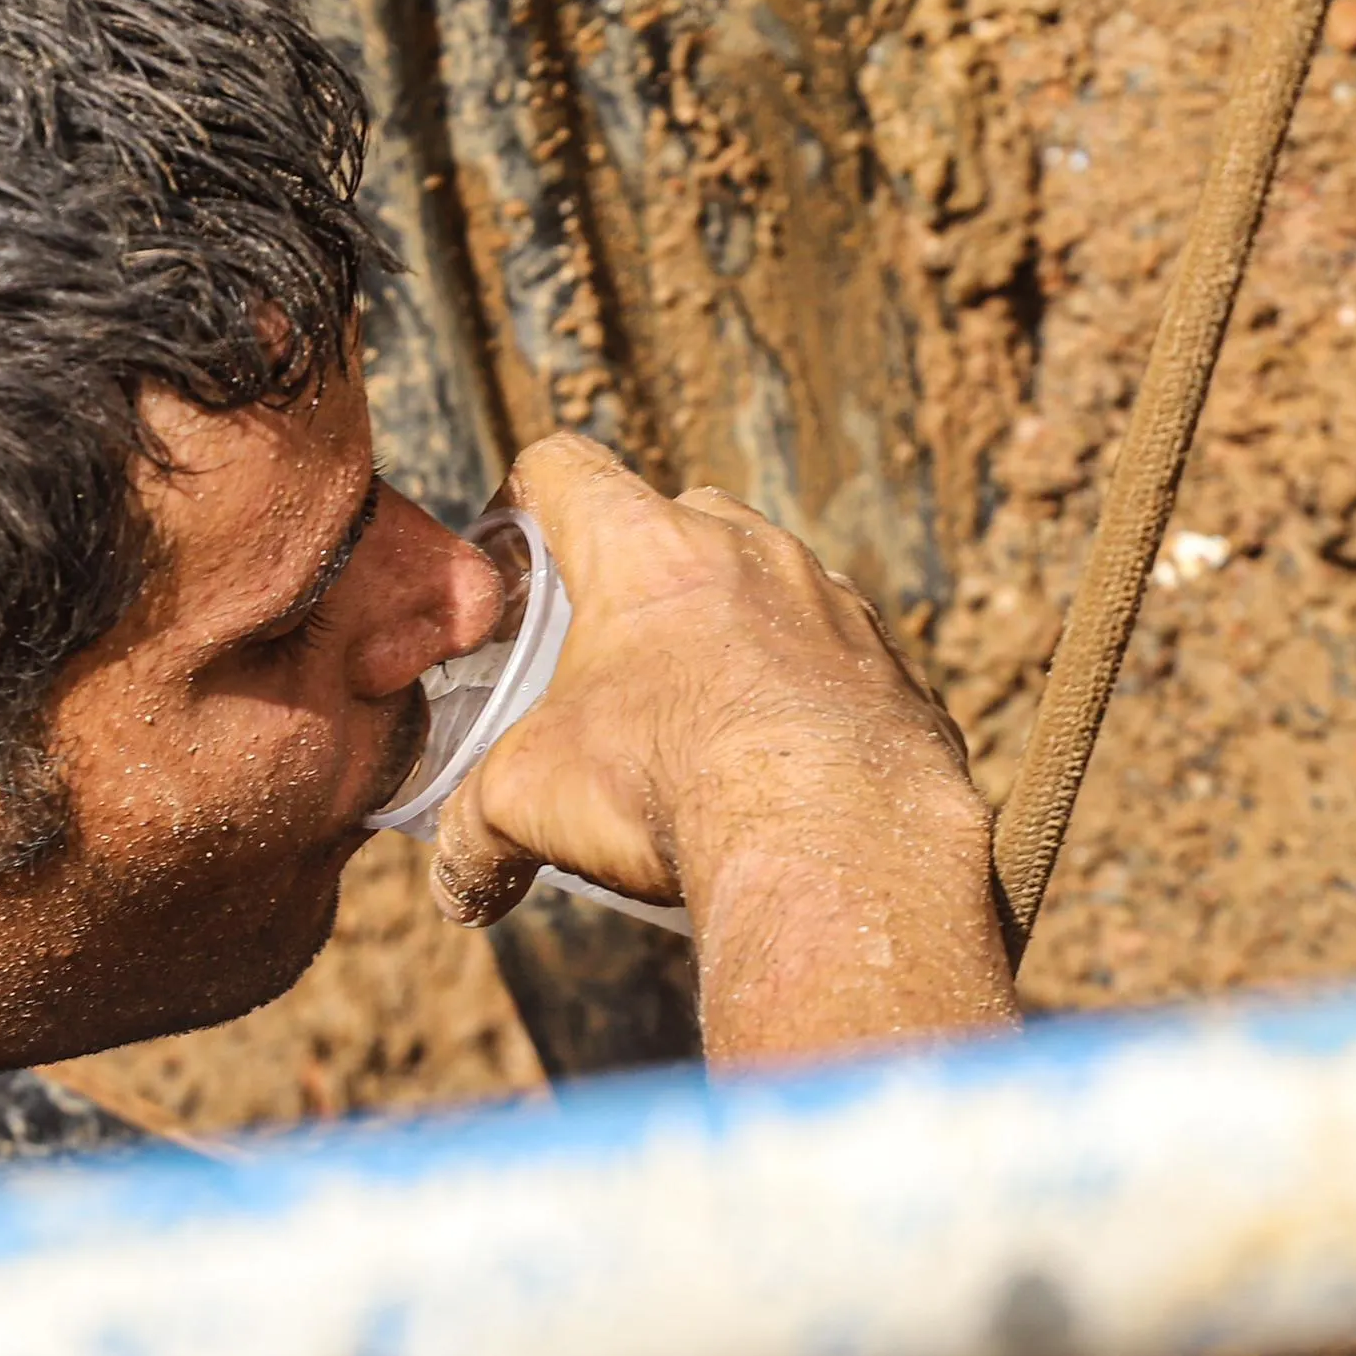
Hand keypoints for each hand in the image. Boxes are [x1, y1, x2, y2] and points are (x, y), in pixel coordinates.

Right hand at [427, 436, 983, 925]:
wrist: (832, 840)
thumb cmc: (663, 787)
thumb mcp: (527, 805)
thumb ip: (476, 832)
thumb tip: (461, 888)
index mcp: (643, 549)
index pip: (564, 467)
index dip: (527, 501)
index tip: (517, 560)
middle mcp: (748, 549)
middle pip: (679, 516)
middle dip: (643, 575)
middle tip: (614, 658)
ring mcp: (833, 601)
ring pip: (772, 584)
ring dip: (735, 635)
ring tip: (706, 722)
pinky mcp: (894, 667)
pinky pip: (838, 661)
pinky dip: (806, 697)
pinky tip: (784, 770)